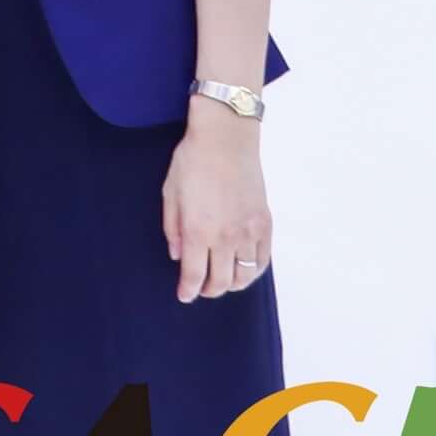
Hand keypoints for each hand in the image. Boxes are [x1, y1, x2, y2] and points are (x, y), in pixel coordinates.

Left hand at [165, 108, 270, 299]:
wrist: (226, 139)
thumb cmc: (192, 162)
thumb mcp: (170, 193)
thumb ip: (172, 229)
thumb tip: (177, 257)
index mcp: (197, 230)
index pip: (194, 274)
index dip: (188, 290)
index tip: (184, 296)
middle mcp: (225, 237)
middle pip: (221, 281)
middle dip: (209, 290)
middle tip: (201, 289)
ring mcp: (249, 232)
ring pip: (244, 275)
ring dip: (232, 285)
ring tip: (222, 282)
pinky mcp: (265, 224)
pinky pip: (262, 260)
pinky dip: (253, 271)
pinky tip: (244, 270)